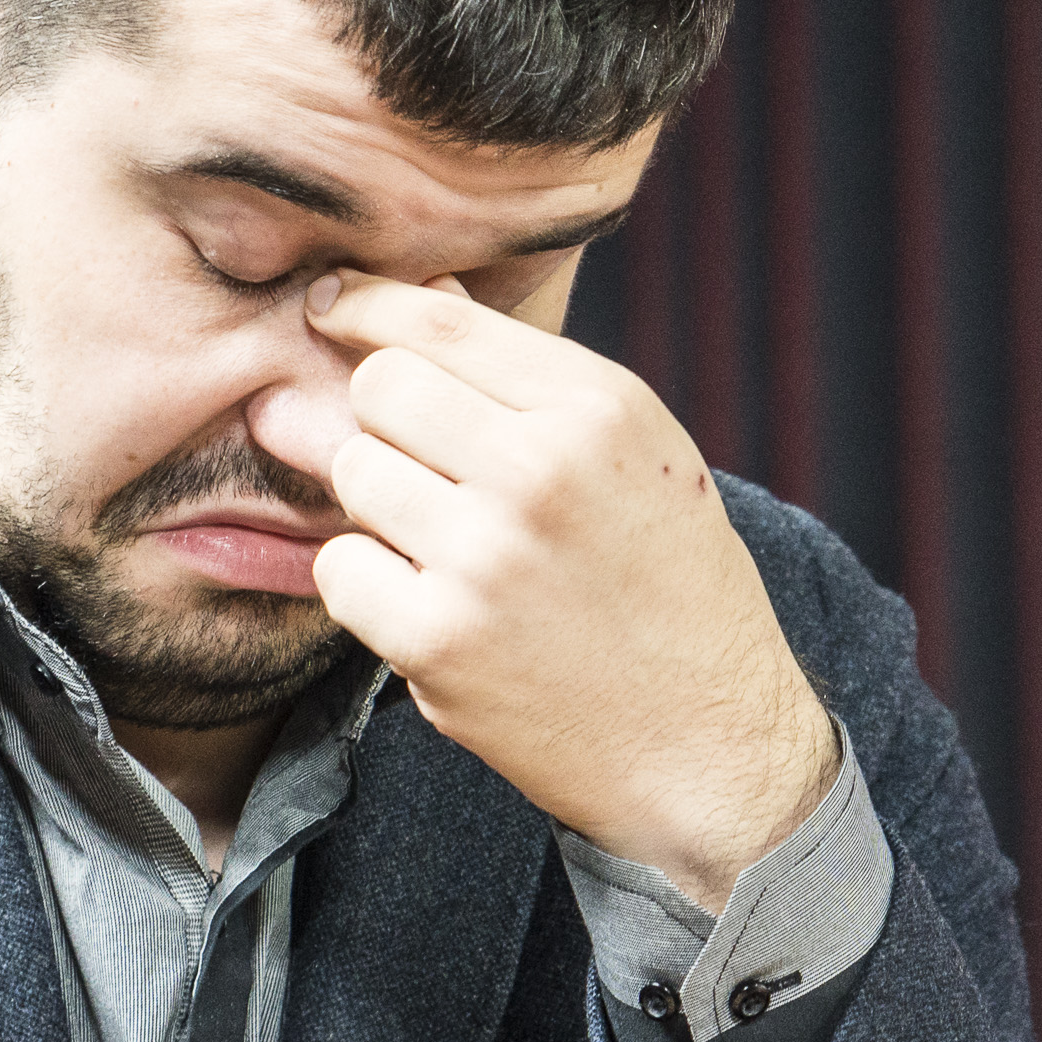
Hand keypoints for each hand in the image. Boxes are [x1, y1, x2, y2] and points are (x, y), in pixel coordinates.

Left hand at [304, 269, 836, 910]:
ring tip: (444, 544)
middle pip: (380, 389)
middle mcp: (541, 469)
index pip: (438, 320)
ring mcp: (484, 555)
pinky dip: (369, 585)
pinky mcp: (438, 639)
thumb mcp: (638, 456)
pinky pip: (340, 569)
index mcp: (599, 409)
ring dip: (378, 506)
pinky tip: (428, 603)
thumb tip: (417, 294)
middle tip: (423, 468)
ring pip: (352, 472)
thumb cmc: (671, 589)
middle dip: (383, 419)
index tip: (333, 312)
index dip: (366, 308)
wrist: (708, 746)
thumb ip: (528, 377)